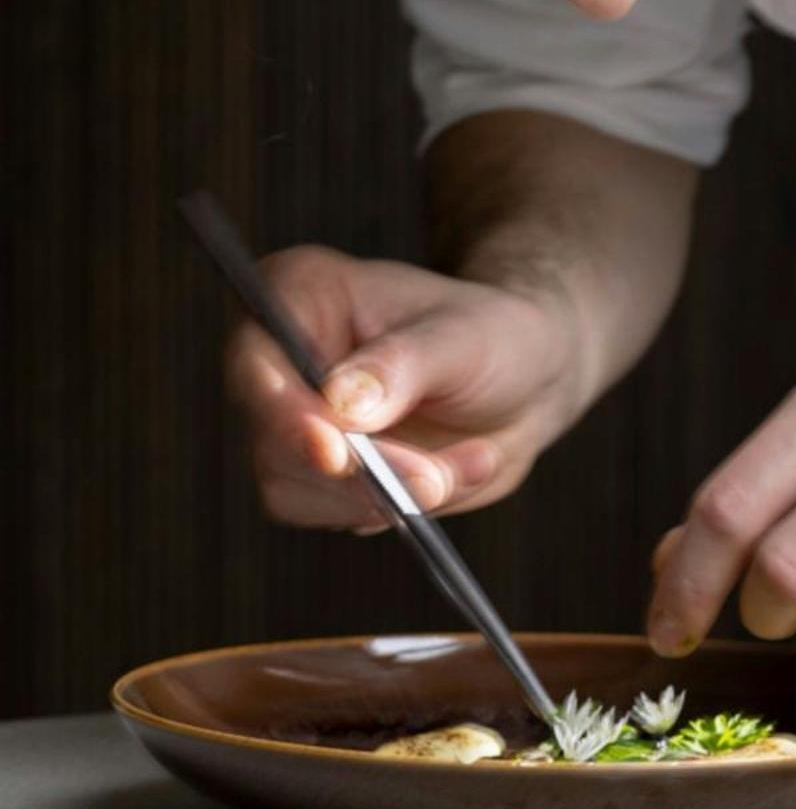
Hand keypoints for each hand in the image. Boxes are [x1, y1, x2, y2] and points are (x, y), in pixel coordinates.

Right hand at [226, 246, 588, 529]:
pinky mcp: (321, 476)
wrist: (526, 381)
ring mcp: (297, 423)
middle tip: (432, 478)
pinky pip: (340, 513)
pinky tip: (457, 472)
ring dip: (388, 492)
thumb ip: (401, 366)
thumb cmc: (493, 335)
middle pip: (273, 437)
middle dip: (356, 470)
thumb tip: (341, 404)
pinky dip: (403, 505)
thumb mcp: (463, 336)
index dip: (283, 411)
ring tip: (467, 461)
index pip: (257, 358)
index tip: (331, 450)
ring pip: (298, 489)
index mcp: (303, 295)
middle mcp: (283, 360)